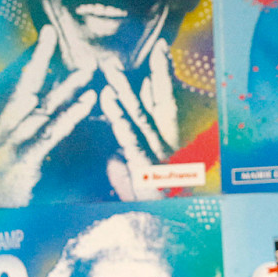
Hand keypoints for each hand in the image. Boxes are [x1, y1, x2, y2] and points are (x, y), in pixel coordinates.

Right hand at [0, 26, 97, 207]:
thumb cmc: (1, 206)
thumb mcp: (12, 172)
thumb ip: (29, 148)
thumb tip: (46, 125)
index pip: (16, 91)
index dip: (31, 64)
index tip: (45, 36)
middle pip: (22, 89)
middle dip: (37, 59)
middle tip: (52, 32)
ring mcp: (6, 149)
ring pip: (39, 109)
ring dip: (65, 86)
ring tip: (88, 68)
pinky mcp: (19, 165)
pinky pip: (48, 136)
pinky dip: (69, 116)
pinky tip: (87, 102)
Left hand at [102, 42, 181, 200]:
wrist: (161, 230)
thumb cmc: (147, 202)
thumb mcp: (136, 170)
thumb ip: (130, 148)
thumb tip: (119, 133)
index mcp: (168, 142)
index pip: (165, 100)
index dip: (162, 74)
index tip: (161, 48)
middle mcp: (168, 144)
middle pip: (158, 101)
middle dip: (150, 72)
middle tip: (145, 46)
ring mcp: (159, 156)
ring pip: (140, 115)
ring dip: (124, 89)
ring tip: (110, 69)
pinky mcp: (146, 168)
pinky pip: (130, 138)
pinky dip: (119, 117)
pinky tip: (109, 100)